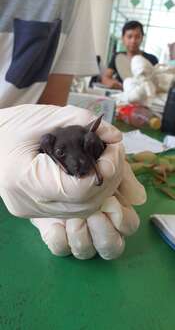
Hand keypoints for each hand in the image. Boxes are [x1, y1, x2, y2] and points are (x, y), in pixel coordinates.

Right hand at [0, 104, 145, 258]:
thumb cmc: (11, 125)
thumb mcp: (46, 116)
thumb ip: (82, 122)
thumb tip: (115, 137)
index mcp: (25, 179)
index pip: (79, 189)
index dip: (105, 171)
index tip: (114, 148)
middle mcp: (29, 203)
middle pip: (86, 204)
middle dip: (110, 178)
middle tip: (114, 153)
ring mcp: (32, 212)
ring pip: (83, 211)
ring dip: (103, 187)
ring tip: (106, 162)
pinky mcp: (36, 213)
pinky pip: (72, 209)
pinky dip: (89, 192)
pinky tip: (91, 173)